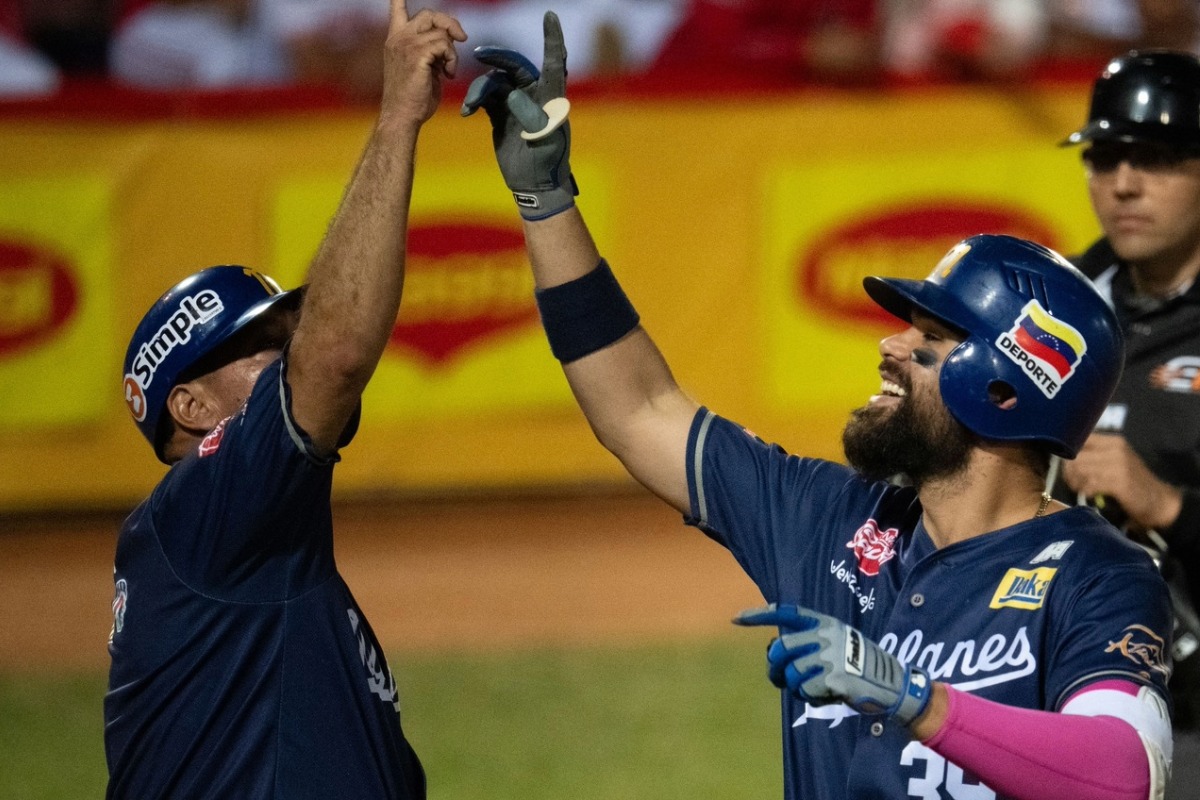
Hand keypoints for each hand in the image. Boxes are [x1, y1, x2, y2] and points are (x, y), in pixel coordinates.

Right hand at [381, 0, 466, 125]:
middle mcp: (399, 38)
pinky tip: (448, 74)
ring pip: (442, 33)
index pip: (397, 9)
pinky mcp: (417, 54)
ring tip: (448, 70)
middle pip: (429, 14)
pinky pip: (444, 45)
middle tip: (461, 38)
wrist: (402, 116)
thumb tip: (450, 39)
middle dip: (449, 24)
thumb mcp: (421, 67)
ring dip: (452, 52)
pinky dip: (452, 59)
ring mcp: (406, 45)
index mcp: (396, 39)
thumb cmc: (413, 98)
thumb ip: (430, 50)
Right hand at [460, 11, 577, 219]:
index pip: (554, 61)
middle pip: (515, 66)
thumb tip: (512, 94)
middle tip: (481, 53)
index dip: (553, 38)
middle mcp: (535, 95)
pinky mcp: (501, 114)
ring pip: (496, 83)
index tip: (550, 16)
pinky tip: (466, 112)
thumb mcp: (542, 141)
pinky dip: (475, 101)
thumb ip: (530, 116)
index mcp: (552, 97)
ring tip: (470, 107)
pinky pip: (486, 98)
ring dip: (481, 90)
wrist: (533, 184)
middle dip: (498, 58)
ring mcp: (517, 104)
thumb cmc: (546, 162)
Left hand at [734, 603, 931, 725]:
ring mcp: (830, 655)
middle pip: (780, 650)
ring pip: (791, 674)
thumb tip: (774, 654)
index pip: (786, 612)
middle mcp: (825, 634)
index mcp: (825, 622)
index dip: (759, 615)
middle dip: (774, 668)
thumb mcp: (836, 644)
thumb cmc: (858, 667)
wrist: (892, 684)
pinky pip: (805, 691)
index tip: (736, 618)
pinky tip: (826, 695)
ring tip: (813, 689)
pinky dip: (810, 698)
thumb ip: (808, 644)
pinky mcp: (834, 677)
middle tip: (779, 679)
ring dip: (796, 688)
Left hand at [1061, 433, 1182, 531]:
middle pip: (1077, 457)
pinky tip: (1090, 494)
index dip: (1069, 454)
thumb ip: (1096, 454)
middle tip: (1072, 482)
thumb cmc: (1133, 481)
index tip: (1069, 466)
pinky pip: (1091, 484)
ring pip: (1081, 470)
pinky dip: (1086, 490)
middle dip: (1069, 471)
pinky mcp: (1120, 483)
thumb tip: (1066, 456)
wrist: (1159, 500)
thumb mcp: (1117, 460)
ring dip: (1076, 482)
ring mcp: (1119, 466)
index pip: (1082, 440)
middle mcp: (1116, 450)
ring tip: (1080, 488)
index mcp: (1114, 441)